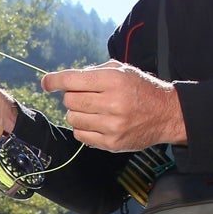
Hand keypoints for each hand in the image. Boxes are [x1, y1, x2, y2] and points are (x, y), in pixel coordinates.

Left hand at [40, 60, 186, 151]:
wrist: (166, 114)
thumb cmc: (141, 89)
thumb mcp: (122, 71)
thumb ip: (93, 72)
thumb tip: (64, 80)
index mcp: (114, 80)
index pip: (73, 80)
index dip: (55, 80)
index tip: (46, 83)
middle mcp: (112, 103)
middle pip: (70, 100)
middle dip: (72, 96)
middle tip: (86, 96)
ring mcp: (112, 125)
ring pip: (72, 118)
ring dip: (78, 113)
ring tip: (95, 110)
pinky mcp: (111, 143)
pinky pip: (80, 135)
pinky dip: (83, 128)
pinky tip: (97, 122)